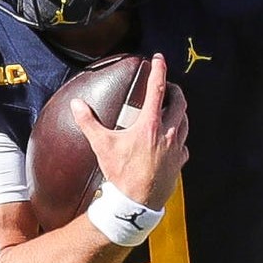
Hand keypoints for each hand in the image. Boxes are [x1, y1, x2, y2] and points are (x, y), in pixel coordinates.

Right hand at [75, 55, 189, 208]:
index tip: (159, 59)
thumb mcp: (102, 146)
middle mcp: (167, 134)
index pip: (158, 89)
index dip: (159, 71)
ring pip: (185, 123)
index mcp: (150, 125)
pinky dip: (179, 139)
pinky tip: (173, 142)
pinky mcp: (179, 164)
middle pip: (180, 103)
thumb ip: (89, 122)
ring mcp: (176, 149)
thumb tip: (77, 105)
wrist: (136, 203)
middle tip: (167, 87)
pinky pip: (184, 146)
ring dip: (180, 113)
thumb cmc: (121, 175)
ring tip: (172, 110)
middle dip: (175, 91)